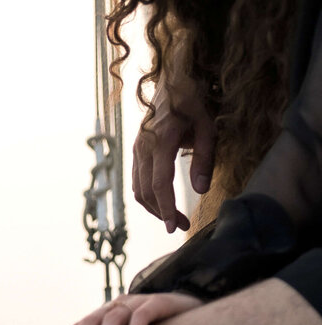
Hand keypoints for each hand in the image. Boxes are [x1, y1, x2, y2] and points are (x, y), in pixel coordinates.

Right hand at [132, 51, 215, 231]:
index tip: (175, 227)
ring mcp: (137, 149)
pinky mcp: (136, 150)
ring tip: (174, 217)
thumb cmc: (194, 100)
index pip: (160, 184)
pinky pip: (137, 180)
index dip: (167, 208)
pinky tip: (163, 201)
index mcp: (161, 140)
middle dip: (163, 213)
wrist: (173, 77)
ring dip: (154, 208)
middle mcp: (143, 147)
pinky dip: (148, 196)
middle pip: (146, 192)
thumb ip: (205, 158)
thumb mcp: (208, 125)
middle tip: (182, 225)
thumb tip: (200, 190)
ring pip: (139, 189)